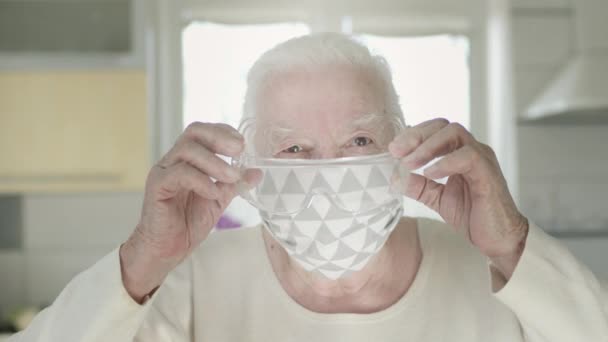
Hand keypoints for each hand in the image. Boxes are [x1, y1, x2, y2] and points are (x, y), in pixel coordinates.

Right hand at [120, 122, 254, 301]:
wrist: (167, 249)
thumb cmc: (188, 223)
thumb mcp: (218, 200)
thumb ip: (234, 184)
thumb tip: (257, 172)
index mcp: (187, 160)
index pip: (203, 132)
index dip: (223, 132)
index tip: (242, 143)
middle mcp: (173, 160)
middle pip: (193, 132)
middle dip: (219, 137)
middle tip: (239, 149)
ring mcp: (163, 171)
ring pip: (187, 150)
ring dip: (215, 162)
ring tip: (231, 177)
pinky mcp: (157, 186)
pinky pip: (179, 173)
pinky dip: (201, 181)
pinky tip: (213, 193)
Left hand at [389, 118, 528, 278]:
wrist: (498, 238)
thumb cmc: (473, 215)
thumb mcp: (437, 198)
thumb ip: (417, 186)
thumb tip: (394, 177)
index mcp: (459, 153)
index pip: (435, 130)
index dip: (413, 135)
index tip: (393, 149)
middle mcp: (472, 150)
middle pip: (443, 125)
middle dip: (416, 135)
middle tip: (397, 151)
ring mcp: (482, 159)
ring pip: (455, 133)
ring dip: (428, 146)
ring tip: (410, 163)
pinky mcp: (488, 174)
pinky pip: (468, 157)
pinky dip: (446, 162)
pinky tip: (430, 174)